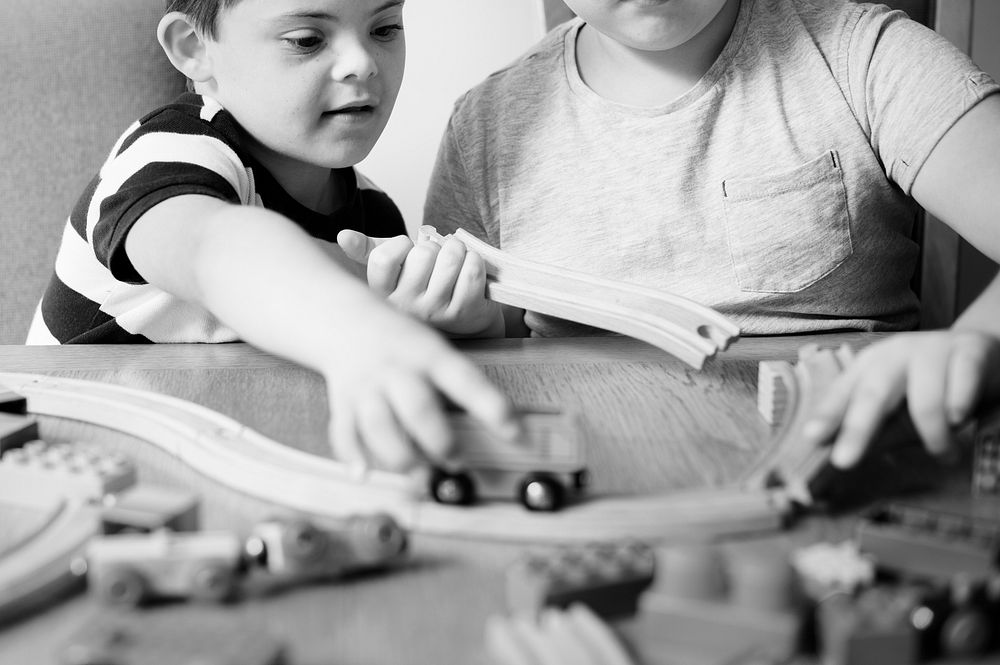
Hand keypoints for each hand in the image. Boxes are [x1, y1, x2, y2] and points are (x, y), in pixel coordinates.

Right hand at [319, 295, 517, 471]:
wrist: (344, 319)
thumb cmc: (403, 342)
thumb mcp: (434, 348)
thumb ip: (455, 384)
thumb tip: (494, 426)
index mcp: (429, 354)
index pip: (466, 380)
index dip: (492, 408)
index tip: (516, 434)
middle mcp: (397, 369)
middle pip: (417, 407)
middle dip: (439, 440)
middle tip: (457, 463)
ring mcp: (366, 387)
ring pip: (379, 425)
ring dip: (401, 456)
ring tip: (419, 476)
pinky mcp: (343, 403)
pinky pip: (345, 432)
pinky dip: (354, 456)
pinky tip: (365, 474)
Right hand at [338, 230, 502, 336]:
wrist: (463, 318)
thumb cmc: (424, 285)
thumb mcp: (393, 269)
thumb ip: (369, 250)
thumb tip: (342, 236)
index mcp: (382, 294)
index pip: (383, 259)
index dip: (401, 245)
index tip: (407, 251)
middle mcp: (405, 307)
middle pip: (423, 254)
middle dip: (435, 246)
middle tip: (437, 257)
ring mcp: (435, 312)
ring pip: (451, 258)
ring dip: (458, 249)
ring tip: (455, 258)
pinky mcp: (463, 312)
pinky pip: (471, 271)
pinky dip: (475, 260)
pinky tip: (469, 267)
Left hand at [801, 330, 999, 467]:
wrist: (985, 354)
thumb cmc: (933, 388)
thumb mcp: (901, 411)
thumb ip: (876, 432)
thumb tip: (840, 462)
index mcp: (871, 366)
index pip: (844, 392)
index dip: (828, 415)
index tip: (811, 437)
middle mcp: (896, 354)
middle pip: (873, 393)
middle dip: (858, 428)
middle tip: (844, 461)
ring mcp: (933, 348)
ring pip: (924, 398)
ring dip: (933, 434)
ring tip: (944, 454)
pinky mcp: (970, 350)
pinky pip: (963, 382)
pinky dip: (960, 405)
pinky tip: (960, 418)